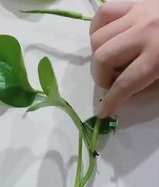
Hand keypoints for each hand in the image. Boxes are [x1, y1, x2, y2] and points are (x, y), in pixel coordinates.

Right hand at [90, 0, 158, 117]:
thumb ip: (146, 86)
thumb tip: (122, 93)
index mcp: (157, 56)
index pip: (124, 84)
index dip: (110, 102)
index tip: (103, 112)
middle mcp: (143, 33)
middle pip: (103, 58)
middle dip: (101, 77)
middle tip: (110, 83)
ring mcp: (137, 13)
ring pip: (97, 38)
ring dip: (98, 56)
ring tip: (110, 63)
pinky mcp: (135, 2)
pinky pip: (104, 13)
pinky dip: (98, 30)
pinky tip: (106, 41)